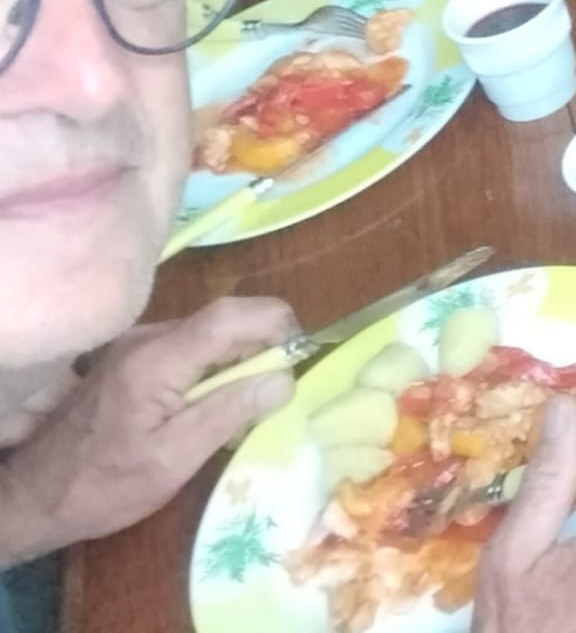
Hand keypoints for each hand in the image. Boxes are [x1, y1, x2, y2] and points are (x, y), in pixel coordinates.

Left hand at [0, 299, 295, 559]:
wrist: (34, 499)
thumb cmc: (103, 487)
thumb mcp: (173, 462)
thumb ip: (229, 414)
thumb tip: (285, 379)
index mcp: (157, 361)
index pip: (230, 315)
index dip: (275, 323)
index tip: (301, 354)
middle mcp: (146, 338)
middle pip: (223, 319)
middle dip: (261, 345)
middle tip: (277, 388)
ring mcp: (136, 344)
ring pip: (208, 331)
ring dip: (238, 357)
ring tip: (246, 402)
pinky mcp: (132, 356)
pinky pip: (189, 345)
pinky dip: (213, 365)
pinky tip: (211, 403)